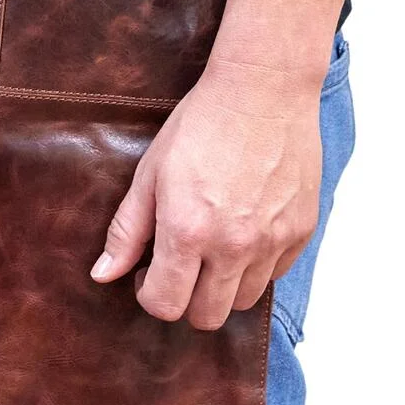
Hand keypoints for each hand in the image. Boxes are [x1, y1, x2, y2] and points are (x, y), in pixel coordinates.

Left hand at [90, 58, 322, 329]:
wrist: (263, 88)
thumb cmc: (202, 122)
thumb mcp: (151, 171)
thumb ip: (127, 230)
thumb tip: (102, 275)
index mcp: (187, 231)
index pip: (165, 305)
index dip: (150, 293)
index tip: (150, 270)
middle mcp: (233, 245)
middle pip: (207, 316)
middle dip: (187, 298)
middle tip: (181, 262)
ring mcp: (272, 240)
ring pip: (244, 301)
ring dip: (224, 285)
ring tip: (215, 246)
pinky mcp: (301, 230)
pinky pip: (276, 274)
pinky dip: (258, 265)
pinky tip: (246, 229)